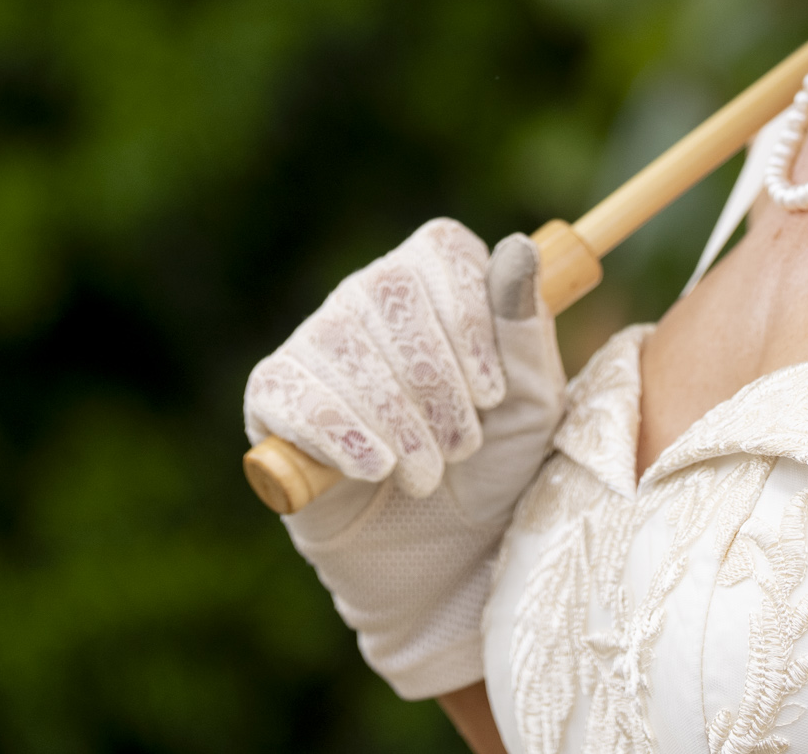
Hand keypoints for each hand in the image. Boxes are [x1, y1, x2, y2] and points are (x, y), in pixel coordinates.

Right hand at [245, 219, 565, 699]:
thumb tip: (516, 248)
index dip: (469, 317)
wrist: (447, 559)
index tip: (493, 392)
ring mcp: (316, 342)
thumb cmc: (497, 467)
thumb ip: (526, 326)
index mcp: (436, 281)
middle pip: (390, 291)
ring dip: (397, 419)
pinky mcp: (272, 397)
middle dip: (437, 381)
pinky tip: (375, 469)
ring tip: (427, 474)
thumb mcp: (534, 400)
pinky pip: (292, 390)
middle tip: (462, 448)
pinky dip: (342, 434)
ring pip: (342, 340)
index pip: (438, 250)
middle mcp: (368, 296)